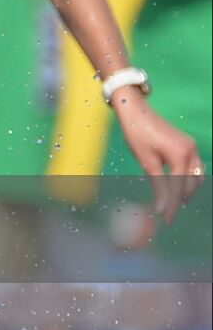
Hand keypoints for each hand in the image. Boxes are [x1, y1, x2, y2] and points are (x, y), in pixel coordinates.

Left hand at [114, 92, 204, 223]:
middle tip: (166, 211)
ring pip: (195, 176)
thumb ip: (158, 185)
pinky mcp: (187, 144)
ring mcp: (190, 146)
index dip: (171, 205)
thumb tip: (161, 209)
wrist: (135, 109)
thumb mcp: (146, 161)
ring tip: (170, 200)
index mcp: (181, 154)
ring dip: (185, 189)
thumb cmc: (137, 133)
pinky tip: (173, 184)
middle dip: (179, 198)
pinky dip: (185, 178)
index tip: (165, 220)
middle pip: (191, 184)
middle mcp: (191, 150)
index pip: (179, 187)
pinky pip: (192, 167)